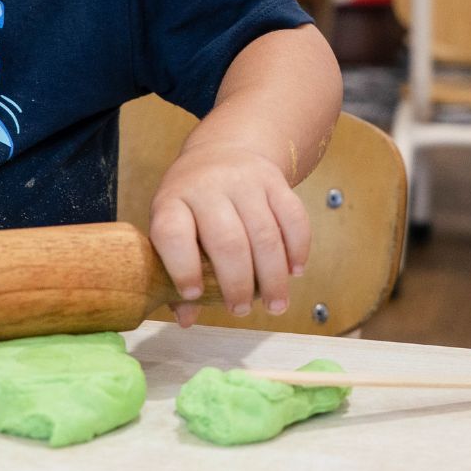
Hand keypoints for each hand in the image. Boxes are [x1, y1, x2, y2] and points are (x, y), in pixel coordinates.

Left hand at [148, 142, 309, 328]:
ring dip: (273, 278)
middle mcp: (207, 186)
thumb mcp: (172, 227)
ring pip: (265, 235)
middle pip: (227, 241)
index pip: (173, 233)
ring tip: (274, 305)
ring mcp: (244, 180)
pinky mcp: (275, 181)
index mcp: (172, 200)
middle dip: (238, 284)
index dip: (182, 267)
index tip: (193, 294)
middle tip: (240, 309)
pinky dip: (297, 250)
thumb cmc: (192, 203)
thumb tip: (185, 320)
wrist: (222, 150)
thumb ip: (175, 272)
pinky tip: (294, 272)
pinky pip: (293, 218)